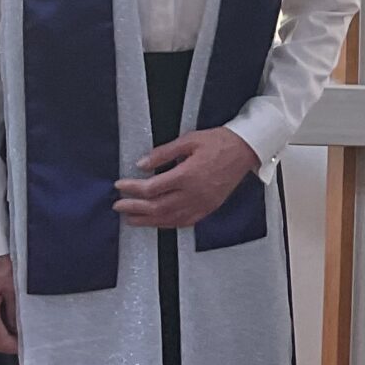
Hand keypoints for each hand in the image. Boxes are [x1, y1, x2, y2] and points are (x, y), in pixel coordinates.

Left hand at [114, 127, 260, 229]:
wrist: (246, 150)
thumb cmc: (219, 142)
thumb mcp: (189, 140)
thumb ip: (163, 153)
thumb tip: (142, 165)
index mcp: (187, 175)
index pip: (152, 187)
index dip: (132, 188)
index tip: (120, 185)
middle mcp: (194, 193)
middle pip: (157, 206)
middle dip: (134, 207)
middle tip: (118, 206)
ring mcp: (202, 203)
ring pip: (169, 218)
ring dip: (147, 220)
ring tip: (131, 219)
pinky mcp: (209, 208)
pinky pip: (185, 222)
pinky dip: (167, 224)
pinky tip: (157, 223)